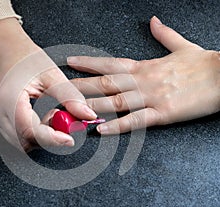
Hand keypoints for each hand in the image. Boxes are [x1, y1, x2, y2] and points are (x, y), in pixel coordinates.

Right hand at [0, 18, 96, 150]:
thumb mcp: (52, 75)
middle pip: (25, 142)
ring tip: (50, 113)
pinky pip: (17, 137)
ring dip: (41, 136)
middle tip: (62, 119)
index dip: (53, 139)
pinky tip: (40, 118)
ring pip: (22, 142)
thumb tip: (88, 116)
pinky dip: (33, 134)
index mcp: (9, 99)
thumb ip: (70, 98)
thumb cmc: (25, 58)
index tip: (70, 138)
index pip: (30, 132)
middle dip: (48, 138)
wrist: (4, 50)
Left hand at [68, 16, 219, 133]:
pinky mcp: (164, 112)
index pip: (110, 63)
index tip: (70, 62)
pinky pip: (136, 120)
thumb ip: (163, 35)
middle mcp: (143, 80)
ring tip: (70, 111)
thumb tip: (153, 21)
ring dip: (91, 106)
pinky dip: (118, 125)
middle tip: (58, 90)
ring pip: (115, 101)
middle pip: (104, 82)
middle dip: (79, 86)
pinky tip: (101, 129)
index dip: (89, 62)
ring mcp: (152, 96)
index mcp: (145, 66)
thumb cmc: (204, 63)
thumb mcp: (181, 46)